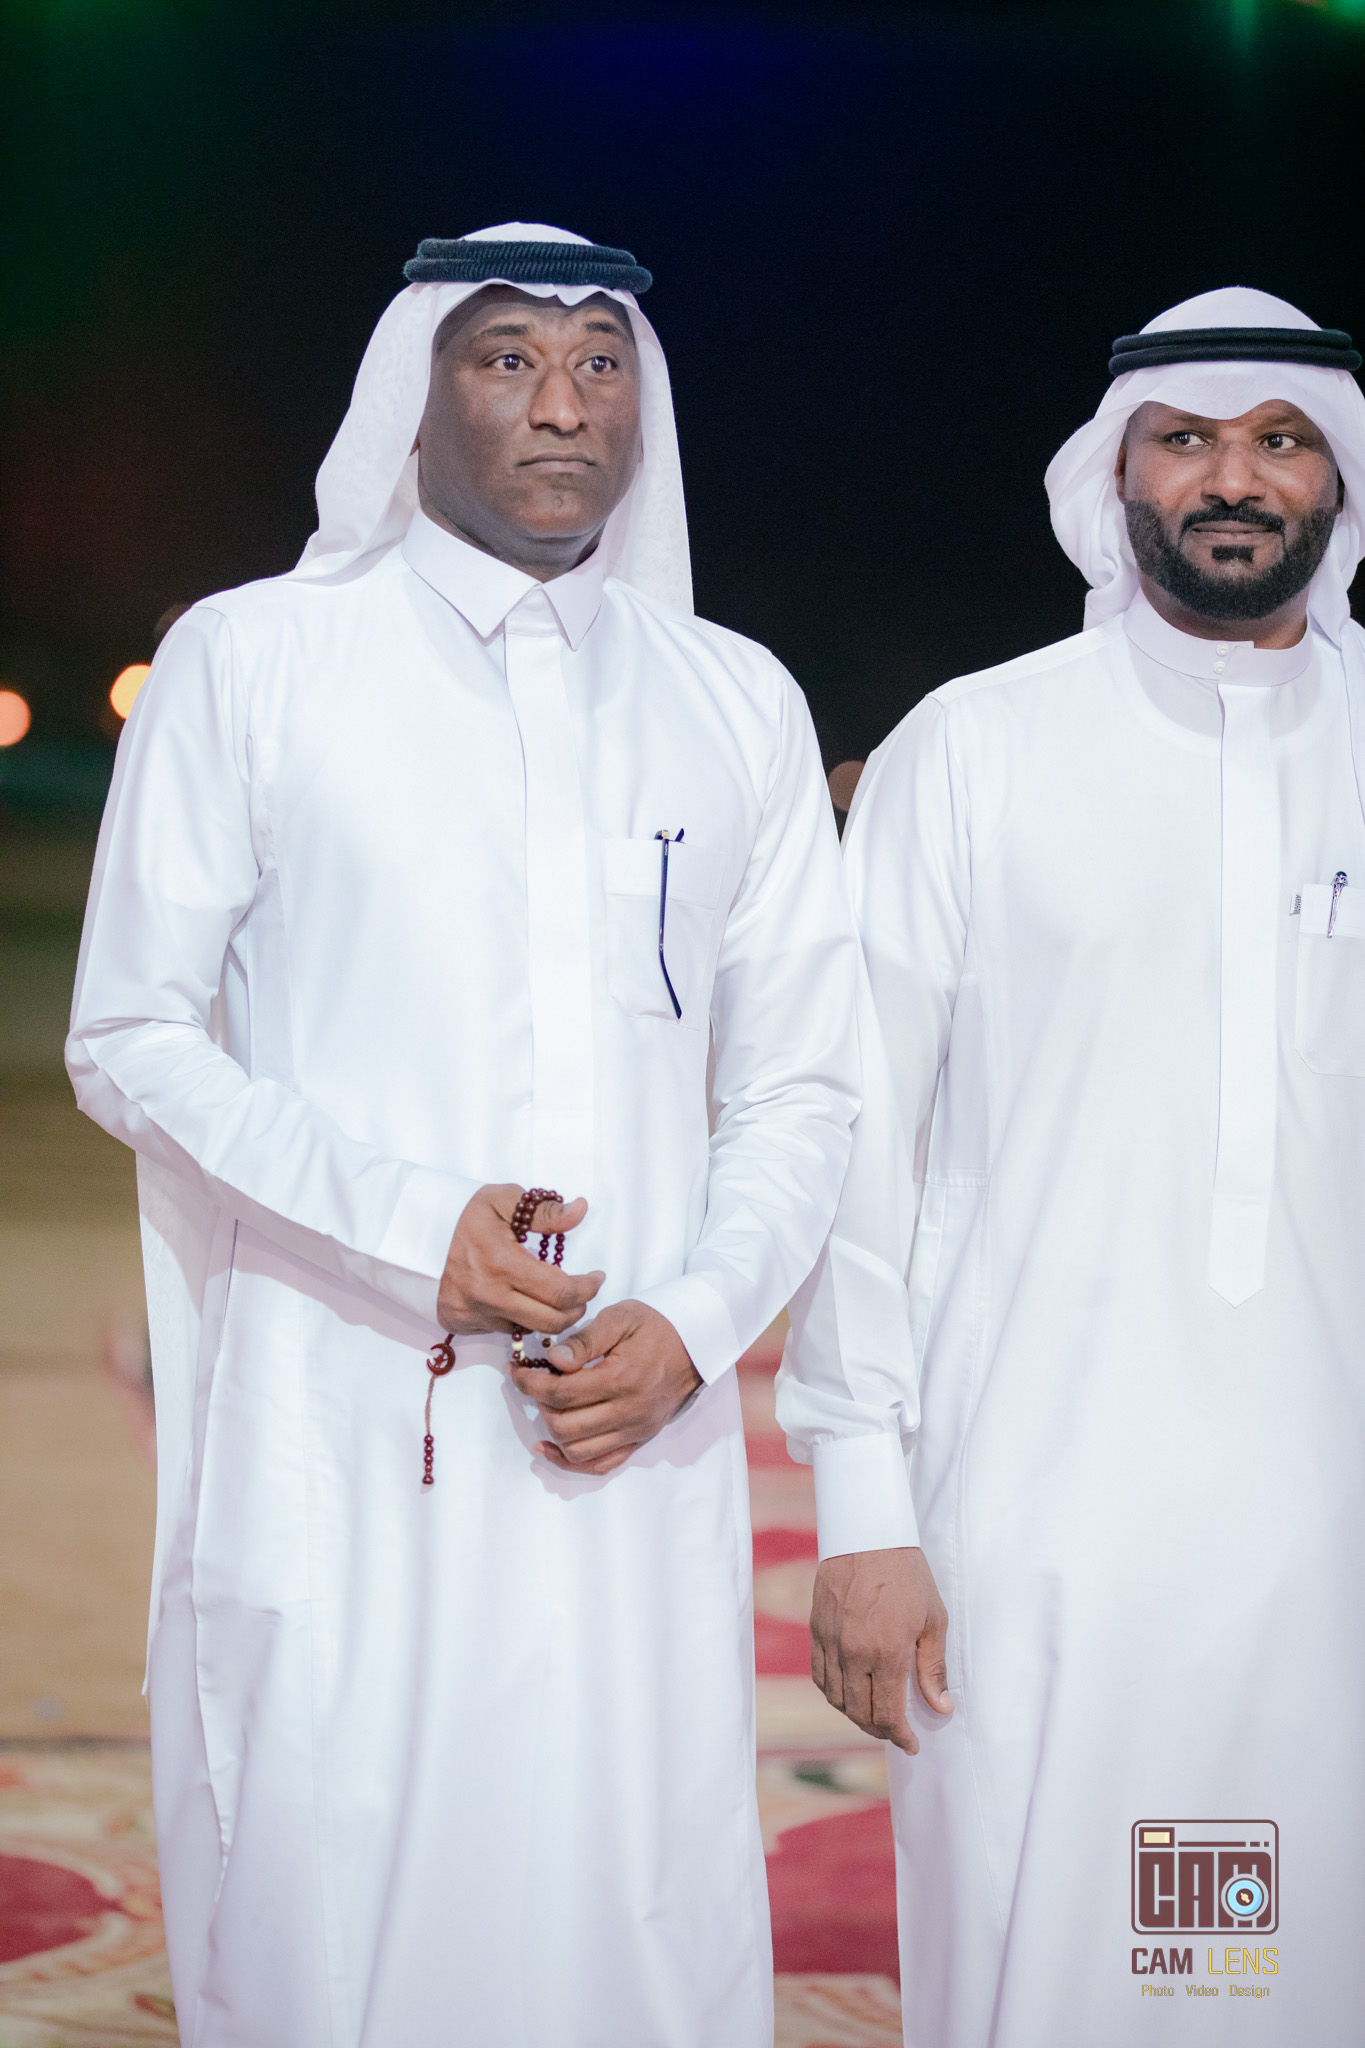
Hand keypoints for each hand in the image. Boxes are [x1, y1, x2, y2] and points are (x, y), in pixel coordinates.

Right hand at [436, 1185, 602, 1335]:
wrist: (415, 1233)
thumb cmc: (464, 1215)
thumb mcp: (505, 1200)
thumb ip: (546, 1212)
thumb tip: (580, 1210)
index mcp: (502, 1263)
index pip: (562, 1292)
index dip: (588, 1288)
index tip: (596, 1278)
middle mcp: (488, 1296)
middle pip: (551, 1322)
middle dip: (576, 1309)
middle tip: (581, 1293)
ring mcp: (472, 1314)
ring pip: (527, 1329)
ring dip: (547, 1316)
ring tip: (551, 1295)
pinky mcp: (460, 1324)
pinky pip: (502, 1329)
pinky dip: (517, 1317)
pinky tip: (516, 1297)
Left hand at [510, 1299, 702, 1474]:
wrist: (696, 1343)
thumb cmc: (656, 1325)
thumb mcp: (620, 1318)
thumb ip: (584, 1340)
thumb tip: (553, 1360)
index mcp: (621, 1379)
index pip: (562, 1392)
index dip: (530, 1383)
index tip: (517, 1371)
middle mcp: (629, 1412)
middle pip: (565, 1425)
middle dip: (540, 1405)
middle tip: (534, 1383)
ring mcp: (635, 1430)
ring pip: (578, 1450)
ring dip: (552, 1431)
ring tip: (547, 1405)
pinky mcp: (639, 1440)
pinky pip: (600, 1465)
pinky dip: (571, 1461)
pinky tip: (550, 1446)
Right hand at [810, 1546, 951, 1755]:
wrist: (868, 1535)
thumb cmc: (907, 1575)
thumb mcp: (933, 1619)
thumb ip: (933, 1668)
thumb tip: (940, 1707)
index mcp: (887, 1652)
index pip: (887, 1715)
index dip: (900, 1737)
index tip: (912, 1744)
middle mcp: (854, 1653)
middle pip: (859, 1713)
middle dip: (880, 1730)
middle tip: (896, 1732)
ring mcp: (831, 1642)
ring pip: (836, 1699)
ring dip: (855, 1715)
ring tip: (874, 1715)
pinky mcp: (817, 1630)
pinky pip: (820, 1676)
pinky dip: (833, 1693)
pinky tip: (849, 1692)